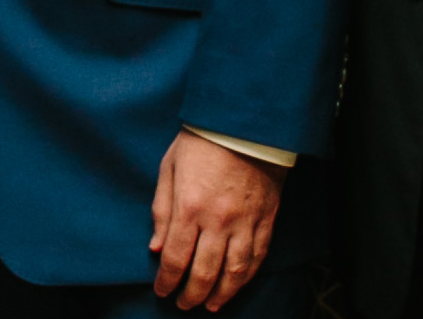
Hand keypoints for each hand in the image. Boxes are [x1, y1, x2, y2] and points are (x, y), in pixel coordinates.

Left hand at [149, 132, 284, 311]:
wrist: (244, 122)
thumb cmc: (201, 140)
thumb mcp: (169, 167)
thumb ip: (162, 210)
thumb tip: (156, 248)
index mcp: (189, 207)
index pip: (175, 258)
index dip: (167, 281)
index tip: (161, 291)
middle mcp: (218, 220)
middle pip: (204, 272)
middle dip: (191, 294)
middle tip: (184, 304)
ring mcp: (245, 222)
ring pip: (235, 272)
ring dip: (221, 294)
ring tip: (210, 305)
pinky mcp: (266, 218)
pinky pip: (258, 256)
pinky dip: (247, 276)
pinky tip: (237, 285)